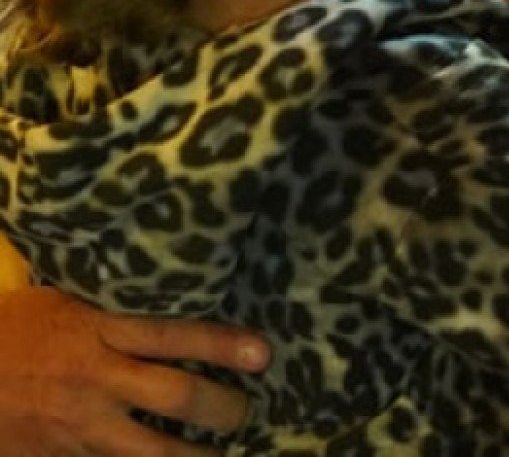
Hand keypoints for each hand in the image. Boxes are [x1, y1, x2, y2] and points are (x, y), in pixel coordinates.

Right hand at [0, 286, 268, 455]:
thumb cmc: (16, 328)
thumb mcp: (67, 301)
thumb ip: (118, 307)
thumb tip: (181, 289)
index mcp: (98, 331)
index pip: (173, 335)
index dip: (222, 345)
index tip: (263, 354)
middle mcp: (94, 379)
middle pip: (175, 396)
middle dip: (222, 407)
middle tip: (244, 411)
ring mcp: (78, 424)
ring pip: (150, 450)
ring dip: (193, 455)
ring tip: (219, 454)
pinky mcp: (61, 456)